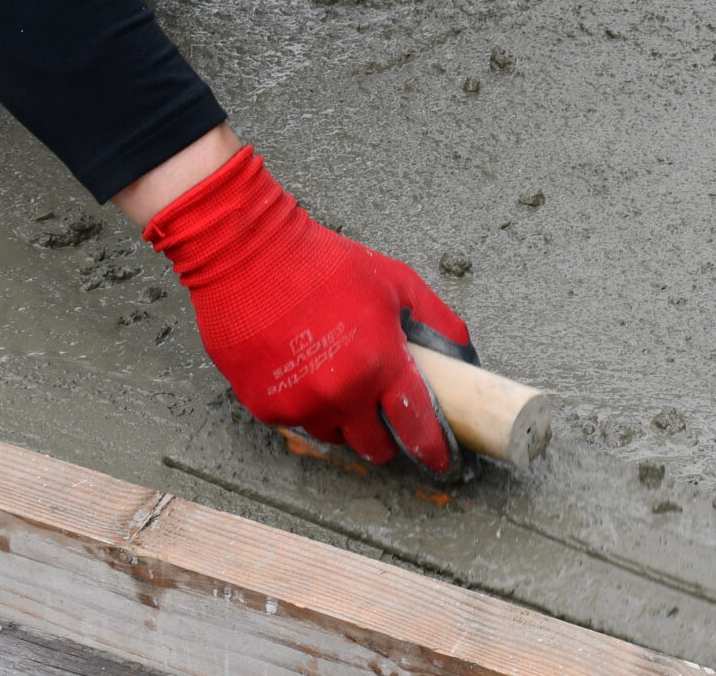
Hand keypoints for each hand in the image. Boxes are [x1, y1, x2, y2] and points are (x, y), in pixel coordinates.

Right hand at [142, 144, 470, 473]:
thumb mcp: (397, 282)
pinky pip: (296, 419)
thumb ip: (437, 321)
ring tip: (335, 376)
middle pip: (373, 446)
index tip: (439, 460)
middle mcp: (341, 393)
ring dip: (341, 417)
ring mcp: (301, 404)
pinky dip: (304, 403)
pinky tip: (301, 368)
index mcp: (380, 364)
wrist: (251, 256)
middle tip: (380, 410)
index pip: (417, 428)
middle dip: (383, 435)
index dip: (432, 449)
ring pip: (333, 433)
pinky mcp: (265, 407)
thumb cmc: (324, 264)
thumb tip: (464, 355)